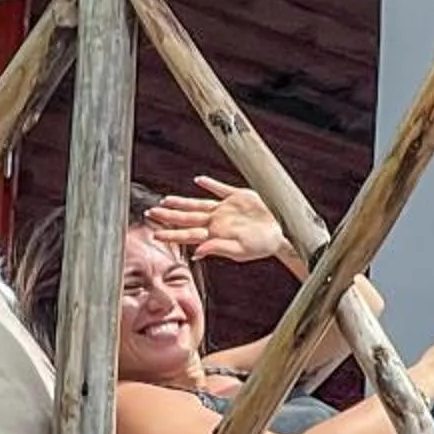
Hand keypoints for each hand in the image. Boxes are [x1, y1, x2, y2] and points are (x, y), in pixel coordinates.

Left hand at [145, 177, 287, 267]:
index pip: (187, 234)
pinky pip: (220, 189)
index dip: (171, 234)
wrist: (283, 233)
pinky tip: (199, 181)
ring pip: (198, 204)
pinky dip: (210, 184)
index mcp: (215, 234)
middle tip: (150, 214)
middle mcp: (217, 221)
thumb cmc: (263, 245)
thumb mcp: (240, 251)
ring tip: (165, 200)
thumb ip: (218, 249)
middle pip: (187, 218)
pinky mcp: (239, 197)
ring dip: (181, 202)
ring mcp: (226, 209)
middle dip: (168, 216)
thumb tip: (196, 252)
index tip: (155, 233)